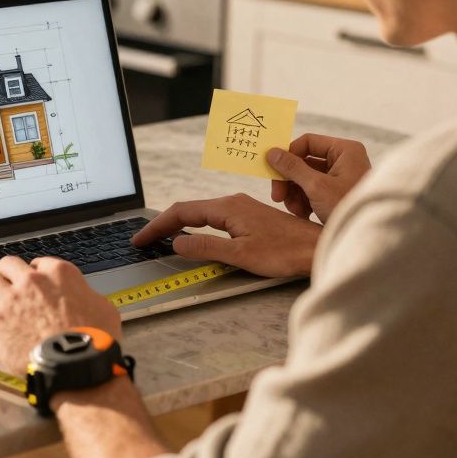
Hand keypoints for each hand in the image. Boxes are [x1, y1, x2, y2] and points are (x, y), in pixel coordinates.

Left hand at [0, 256, 121, 374]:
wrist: (76, 366)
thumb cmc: (94, 343)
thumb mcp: (104, 309)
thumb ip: (87, 296)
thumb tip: (85, 298)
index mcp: (60, 274)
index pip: (39, 263)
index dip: (33, 274)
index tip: (31, 284)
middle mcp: (33, 281)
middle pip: (8, 265)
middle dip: (6, 276)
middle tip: (5, 288)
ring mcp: (11, 299)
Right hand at [131, 193, 322, 276]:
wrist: (316, 248)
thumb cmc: (284, 252)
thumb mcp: (241, 254)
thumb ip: (207, 247)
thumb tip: (177, 244)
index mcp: (227, 208)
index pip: (181, 212)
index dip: (157, 226)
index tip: (140, 239)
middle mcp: (232, 203)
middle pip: (188, 210)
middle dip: (163, 224)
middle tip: (143, 240)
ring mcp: (241, 208)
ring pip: (201, 213)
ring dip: (178, 224)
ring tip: (160, 238)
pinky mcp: (249, 217)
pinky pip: (213, 217)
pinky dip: (195, 225)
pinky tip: (193, 235)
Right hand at [269, 133, 371, 223]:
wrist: (366, 237)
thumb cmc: (347, 207)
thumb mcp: (316, 186)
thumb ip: (292, 168)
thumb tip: (271, 152)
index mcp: (345, 150)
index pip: (308, 142)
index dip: (288, 155)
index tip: (272, 170)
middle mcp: (344, 160)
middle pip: (304, 162)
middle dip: (289, 181)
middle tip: (277, 196)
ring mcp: (341, 177)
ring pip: (305, 178)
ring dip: (295, 194)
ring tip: (294, 210)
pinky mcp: (337, 194)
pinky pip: (313, 191)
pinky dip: (304, 202)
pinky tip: (303, 214)